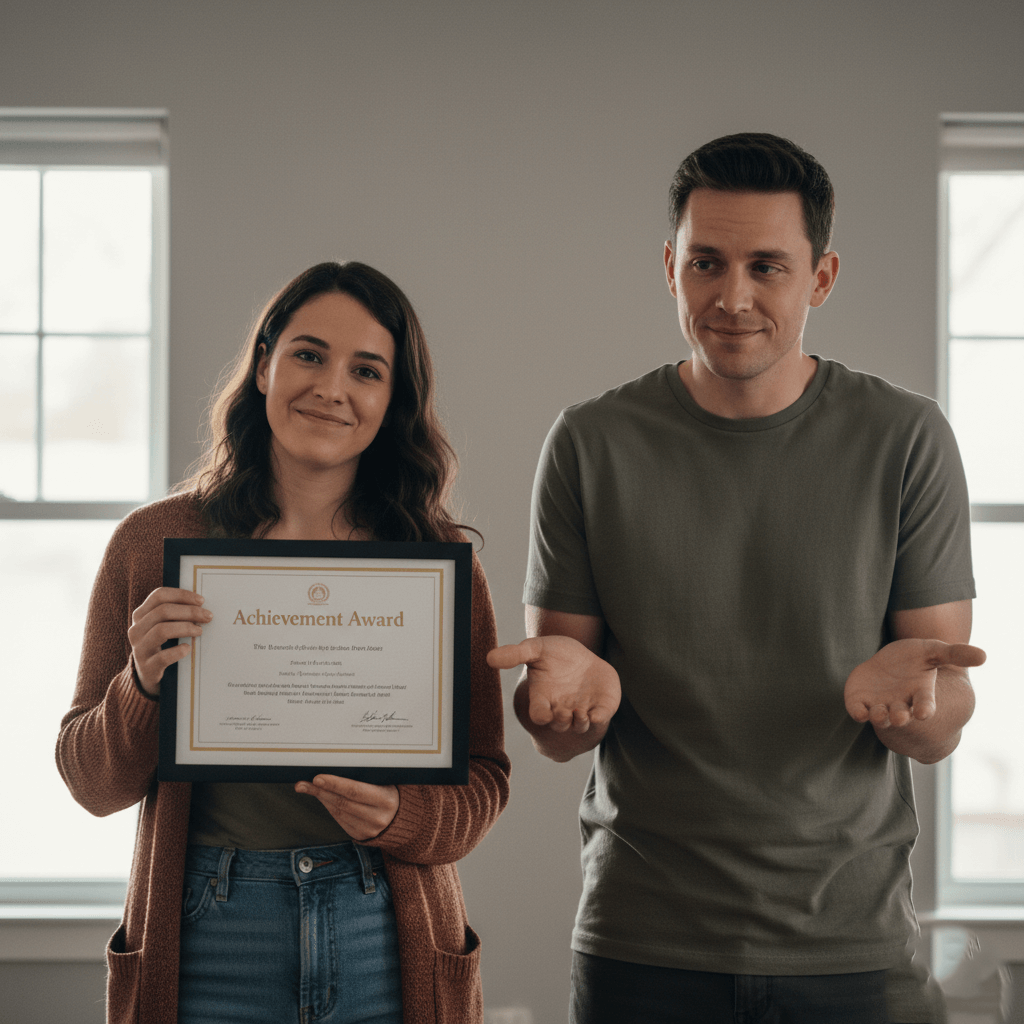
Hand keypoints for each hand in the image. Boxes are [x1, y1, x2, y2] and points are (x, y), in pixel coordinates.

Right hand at [127, 587, 211, 696]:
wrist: (148, 675)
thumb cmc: (161, 645)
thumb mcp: (163, 626)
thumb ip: (176, 613)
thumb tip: (201, 604)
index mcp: (141, 615)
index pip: (159, 595)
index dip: (181, 595)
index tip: (201, 601)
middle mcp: (136, 629)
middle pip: (162, 611)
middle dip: (190, 611)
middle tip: (207, 616)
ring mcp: (139, 649)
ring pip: (161, 630)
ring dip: (185, 628)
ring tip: (199, 631)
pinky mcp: (147, 667)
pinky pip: (163, 657)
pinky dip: (178, 651)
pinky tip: (188, 648)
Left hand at [295, 775, 399, 840]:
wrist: (401, 819)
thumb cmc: (391, 793)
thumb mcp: (386, 783)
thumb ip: (368, 777)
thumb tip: (340, 764)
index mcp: (386, 800)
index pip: (355, 791)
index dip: (335, 784)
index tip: (318, 778)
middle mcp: (378, 817)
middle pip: (343, 802)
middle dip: (321, 791)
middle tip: (304, 783)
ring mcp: (368, 829)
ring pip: (338, 811)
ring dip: (321, 798)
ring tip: (307, 787)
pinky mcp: (360, 835)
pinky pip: (339, 819)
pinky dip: (329, 807)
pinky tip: (322, 797)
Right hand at [488, 635, 620, 733]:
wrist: (582, 657)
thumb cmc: (555, 654)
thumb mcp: (536, 649)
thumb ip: (515, 654)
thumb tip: (489, 657)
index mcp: (544, 698)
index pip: (539, 715)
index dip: (540, 717)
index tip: (543, 713)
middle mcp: (562, 708)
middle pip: (560, 724)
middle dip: (562, 722)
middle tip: (564, 712)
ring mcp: (582, 710)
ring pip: (580, 726)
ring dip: (580, 723)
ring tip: (580, 713)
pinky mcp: (601, 708)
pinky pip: (601, 719)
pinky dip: (599, 719)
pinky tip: (598, 713)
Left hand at [844, 638, 985, 728]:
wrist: (888, 661)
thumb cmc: (914, 658)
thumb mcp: (932, 651)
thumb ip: (954, 654)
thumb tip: (984, 655)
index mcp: (920, 694)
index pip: (925, 705)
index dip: (925, 709)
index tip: (925, 713)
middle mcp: (901, 703)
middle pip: (901, 715)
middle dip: (900, 717)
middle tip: (900, 717)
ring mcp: (880, 704)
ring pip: (880, 717)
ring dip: (879, 717)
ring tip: (879, 712)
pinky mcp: (860, 702)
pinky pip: (858, 712)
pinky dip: (858, 713)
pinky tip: (859, 711)